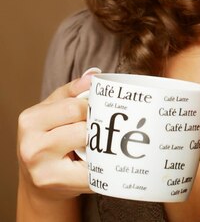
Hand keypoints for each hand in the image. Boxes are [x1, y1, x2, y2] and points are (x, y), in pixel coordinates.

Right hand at [17, 68, 98, 202]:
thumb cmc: (49, 137)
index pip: (73, 107)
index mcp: (30, 120)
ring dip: (102, 146)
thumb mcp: (53, 109)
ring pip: (89, 149)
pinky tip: (106, 162)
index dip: (93, 107)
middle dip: (98, 128)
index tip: (102, 109)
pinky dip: (103, 167)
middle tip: (108, 127)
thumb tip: (94, 75)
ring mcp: (42, 169)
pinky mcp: (56, 185)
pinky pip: (91, 173)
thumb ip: (73, 90)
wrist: (37, 179)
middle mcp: (31, 146)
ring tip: (106, 143)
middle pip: (82, 129)